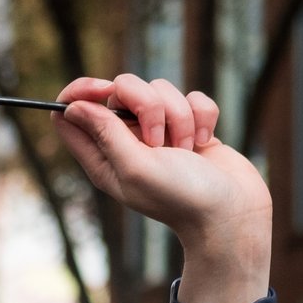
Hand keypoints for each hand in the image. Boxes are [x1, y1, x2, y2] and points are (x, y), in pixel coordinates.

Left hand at [55, 76, 271, 282]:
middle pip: (120, 89)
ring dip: (180, 117)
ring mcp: (160, 132)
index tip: (104, 90)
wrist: (232, 213)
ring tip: (187, 150)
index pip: (71, 112)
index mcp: (102, 156)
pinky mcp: (190, 126)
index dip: (81, 92)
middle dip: (148, 104)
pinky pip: (192, 97)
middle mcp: (126, 142)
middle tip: (159, 141)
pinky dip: (202, 116)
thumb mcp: (135, 167)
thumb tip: (73, 106)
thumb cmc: (181, 197)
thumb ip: (105, 133)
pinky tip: (204, 144)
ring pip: (161, 89)